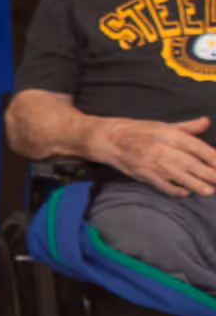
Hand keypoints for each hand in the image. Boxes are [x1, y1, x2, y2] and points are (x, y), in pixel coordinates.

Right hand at [90, 116, 215, 197]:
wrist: (110, 139)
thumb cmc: (139, 132)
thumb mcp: (163, 125)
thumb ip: (187, 127)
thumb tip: (206, 122)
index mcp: (170, 134)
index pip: (198, 147)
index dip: (213, 158)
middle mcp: (163, 148)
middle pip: (192, 163)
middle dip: (210, 174)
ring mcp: (153, 162)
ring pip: (180, 176)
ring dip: (196, 185)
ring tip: (209, 191)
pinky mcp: (144, 174)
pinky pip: (164, 185)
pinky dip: (176, 190)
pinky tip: (185, 193)